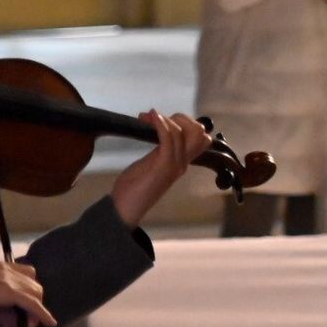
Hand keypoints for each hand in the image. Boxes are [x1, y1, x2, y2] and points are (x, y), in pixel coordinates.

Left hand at [0, 257, 56, 326]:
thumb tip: (17, 323)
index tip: (50, 323)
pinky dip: (20, 279)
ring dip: (31, 289)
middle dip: (36, 304)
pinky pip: (16, 267)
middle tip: (29, 319)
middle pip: (35, 288)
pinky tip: (12, 290)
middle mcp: (7, 275)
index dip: (42, 313)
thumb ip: (3, 316)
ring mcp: (0, 266)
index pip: (32, 302)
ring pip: (30, 274)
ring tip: (23, 303)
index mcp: (4, 289)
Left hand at [110, 111, 214, 227]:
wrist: (124, 209)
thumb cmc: (134, 188)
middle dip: (181, 118)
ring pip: (186, 133)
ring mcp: (175, 165)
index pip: (202, 139)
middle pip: (200, 133)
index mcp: (182, 162)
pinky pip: (169, 139)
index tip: (164, 120)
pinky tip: (149, 118)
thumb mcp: (150, 165)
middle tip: (157, 118)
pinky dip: (160, 124)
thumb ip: (159, 151)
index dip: (188, 123)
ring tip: (147, 117)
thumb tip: (160, 132)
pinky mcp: (163, 166)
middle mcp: (183, 162)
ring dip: (166, 119)